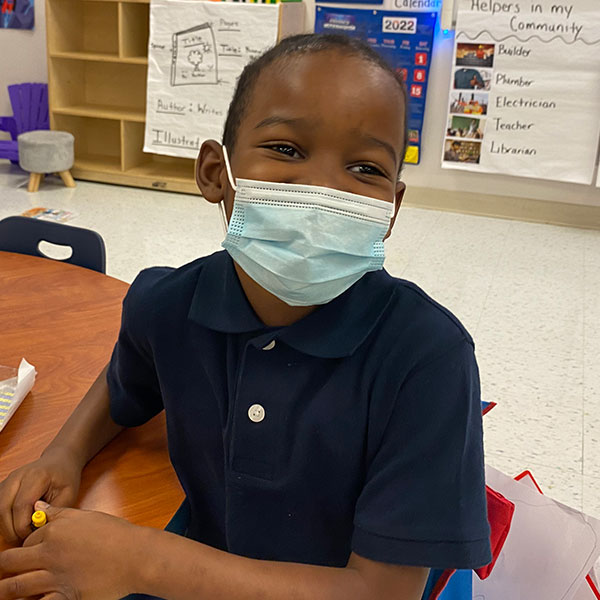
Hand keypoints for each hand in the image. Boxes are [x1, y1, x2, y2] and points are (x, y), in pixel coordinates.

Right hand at [0, 449, 82, 543]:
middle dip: (12, 530)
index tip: (34, 536)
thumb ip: (54, 511)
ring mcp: (7, 481)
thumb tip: (38, 528)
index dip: (23, 526)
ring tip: (22, 533)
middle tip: (26, 540)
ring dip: (6, 527)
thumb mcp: (68, 494)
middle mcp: (17, 477)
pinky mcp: (2, 488)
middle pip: (3, 509)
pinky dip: (3, 521)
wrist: (58, 461)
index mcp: (36, 476)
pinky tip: (16, 525)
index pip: (21, 505)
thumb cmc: (65, 478)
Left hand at [0, 501, 148, 599]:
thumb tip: (38, 506)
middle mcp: (49, 555)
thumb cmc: (113, 533)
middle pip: (10, 563)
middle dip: (2, 566)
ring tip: (1, 591)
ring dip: (5, 590)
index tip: (26, 552)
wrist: (134, 555)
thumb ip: (58, 512)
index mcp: (54, 533)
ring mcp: (55, 578)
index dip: (24, 546)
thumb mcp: (85, 516)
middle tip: (1, 570)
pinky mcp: (65, 597)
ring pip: (16, 587)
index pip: (26, 540)